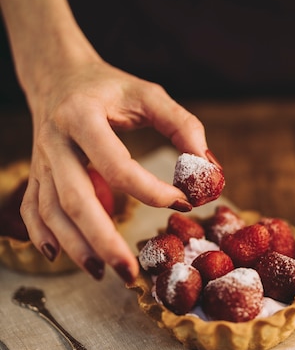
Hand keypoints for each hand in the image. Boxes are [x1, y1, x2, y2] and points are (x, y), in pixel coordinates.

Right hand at [20, 55, 214, 280]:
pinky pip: (31, 209)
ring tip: (104, 273)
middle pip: (75, 199)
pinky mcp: (36, 173)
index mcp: (83, 116)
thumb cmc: (109, 87)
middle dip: (103, 240)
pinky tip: (57, 256)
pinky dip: (40, 234)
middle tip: (130, 271)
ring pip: (51, 212)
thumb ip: (181, 124)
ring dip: (76, 247)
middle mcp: (55, 141)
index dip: (151, 190)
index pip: (116, 165)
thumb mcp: (147, 94)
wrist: (58, 77)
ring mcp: (41, 160)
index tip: (183, 202)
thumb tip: (207, 166)